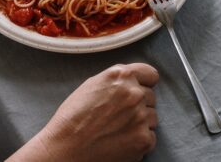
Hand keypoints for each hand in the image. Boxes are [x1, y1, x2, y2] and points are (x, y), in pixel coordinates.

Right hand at [9, 63, 158, 161]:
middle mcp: (133, 92)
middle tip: (120, 112)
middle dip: (139, 103)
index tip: (141, 88)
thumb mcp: (92, 84)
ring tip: (118, 126)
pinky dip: (139, 138)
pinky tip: (121, 138)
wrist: (67, 146)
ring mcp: (141, 116)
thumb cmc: (74, 116)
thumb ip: (116, 80)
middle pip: (150, 96)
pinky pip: (151, 135)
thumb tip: (130, 83)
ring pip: (152, 116)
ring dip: (140, 121)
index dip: (145, 82)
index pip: (150, 74)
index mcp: (120, 75)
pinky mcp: (144, 139)